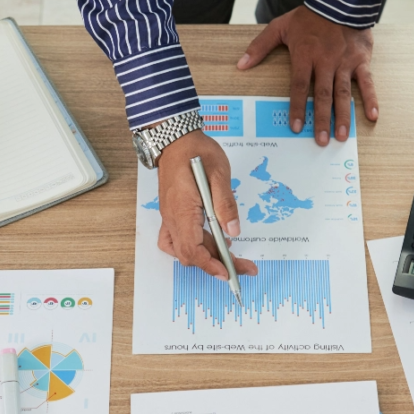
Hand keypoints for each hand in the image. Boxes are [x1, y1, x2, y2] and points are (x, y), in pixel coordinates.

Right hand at [156, 130, 258, 279]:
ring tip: (230, 251)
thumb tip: (233, 231)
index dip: (211, 265)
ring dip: (206, 256)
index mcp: (182, 210)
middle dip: (217, 264)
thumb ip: (225, 205)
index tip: (229, 273)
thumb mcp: (218, 174)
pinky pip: (175, 240)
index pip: (193, 250)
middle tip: (244, 265)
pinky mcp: (171, 213)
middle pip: (191, 254)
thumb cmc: (196, 152)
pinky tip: (208, 240)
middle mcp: (172, 218)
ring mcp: (169, 217)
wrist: (175, 139)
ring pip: (184, 250)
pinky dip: (192, 247)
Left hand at [238, 6, 376, 145]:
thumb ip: (260, 46)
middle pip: (322, 95)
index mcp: (305, 56)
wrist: (340, 1)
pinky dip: (371, 99)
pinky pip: (367, 82)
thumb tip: (241, 64)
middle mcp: (326, 62)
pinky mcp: (361, 60)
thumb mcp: (280, 27)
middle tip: (321, 141)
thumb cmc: (309, 17)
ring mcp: (345, 62)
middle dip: (322, 119)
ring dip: (343, 116)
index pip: (299, 86)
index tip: (297, 127)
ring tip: (341, 136)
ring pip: (343, 93)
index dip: (297, 107)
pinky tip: (372, 116)